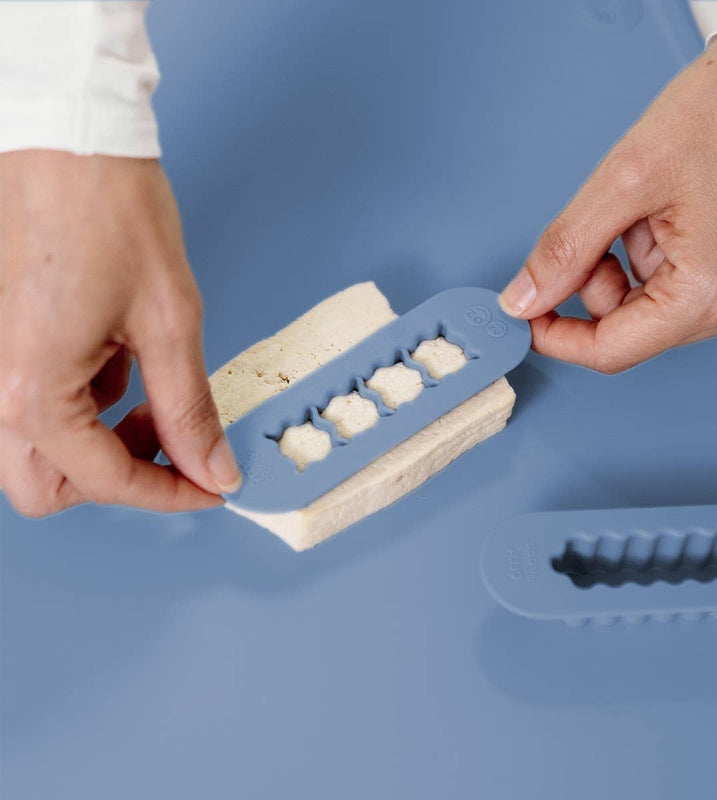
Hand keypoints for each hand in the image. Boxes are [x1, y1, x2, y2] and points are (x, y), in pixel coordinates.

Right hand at [0, 151, 240, 516]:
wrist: (70, 140)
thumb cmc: (112, 214)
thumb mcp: (169, 322)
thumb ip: (188, 409)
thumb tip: (212, 468)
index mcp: (32, 389)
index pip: (103, 481)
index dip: (168, 492)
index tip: (211, 485)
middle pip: (48, 486)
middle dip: (115, 479)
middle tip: (171, 447)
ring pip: (40, 451)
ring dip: (100, 442)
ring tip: (149, 391)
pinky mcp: (4, 342)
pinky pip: (39, 405)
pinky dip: (86, 402)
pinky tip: (120, 356)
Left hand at [500, 35, 716, 372]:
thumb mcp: (624, 178)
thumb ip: (566, 248)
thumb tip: (525, 299)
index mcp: (712, 290)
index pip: (612, 351)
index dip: (558, 336)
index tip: (529, 314)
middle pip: (631, 329)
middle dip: (601, 281)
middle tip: (611, 225)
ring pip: (651, 310)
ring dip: (632, 265)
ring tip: (655, 210)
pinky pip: (681, 292)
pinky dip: (659, 260)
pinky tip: (674, 218)